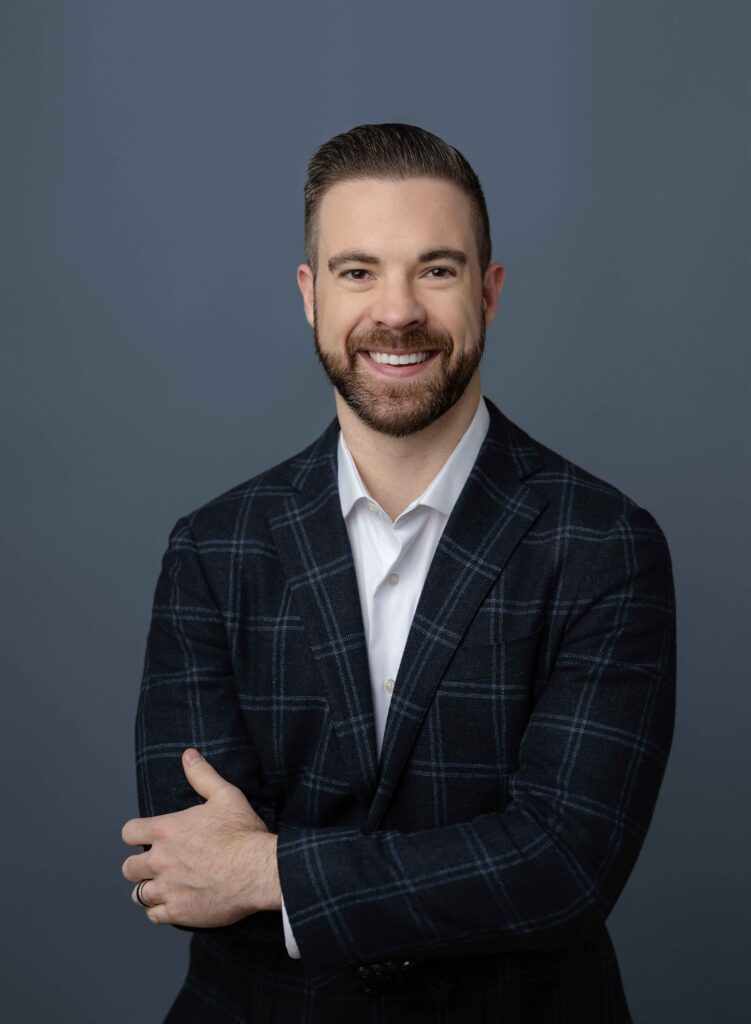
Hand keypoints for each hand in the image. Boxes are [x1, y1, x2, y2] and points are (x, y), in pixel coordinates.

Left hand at [121, 748, 281, 925]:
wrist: (259, 870)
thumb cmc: (243, 832)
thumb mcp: (225, 795)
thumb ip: (202, 775)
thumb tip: (188, 755)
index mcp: (166, 830)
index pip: (129, 833)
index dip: (136, 834)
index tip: (146, 837)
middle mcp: (160, 860)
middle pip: (128, 867)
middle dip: (139, 866)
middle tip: (156, 865)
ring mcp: (167, 888)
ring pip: (138, 894)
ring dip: (148, 889)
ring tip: (163, 886)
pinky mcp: (178, 911)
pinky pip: (153, 915)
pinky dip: (160, 910)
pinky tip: (173, 903)